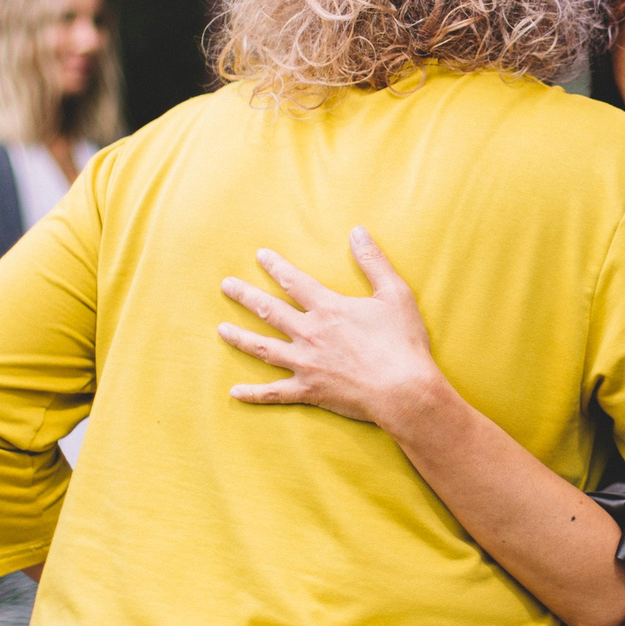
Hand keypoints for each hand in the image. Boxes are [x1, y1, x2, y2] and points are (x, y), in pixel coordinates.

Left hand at [218, 227, 452, 434]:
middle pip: (269, 310)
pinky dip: (253, 394)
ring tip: (221, 329)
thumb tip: (358, 232)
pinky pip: (274, 393)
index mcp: (328, 309)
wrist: (403, 389)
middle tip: (226, 285)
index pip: (294, 282)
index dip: (276, 266)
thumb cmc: (402, 342)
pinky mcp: (309, 390)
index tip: (259, 256)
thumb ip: (373, 261)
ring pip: (263, 348)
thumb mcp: (394, 294)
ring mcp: (305, 363)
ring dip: (239, 337)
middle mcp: (310, 333)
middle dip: (245, 295)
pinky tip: (235, 392)